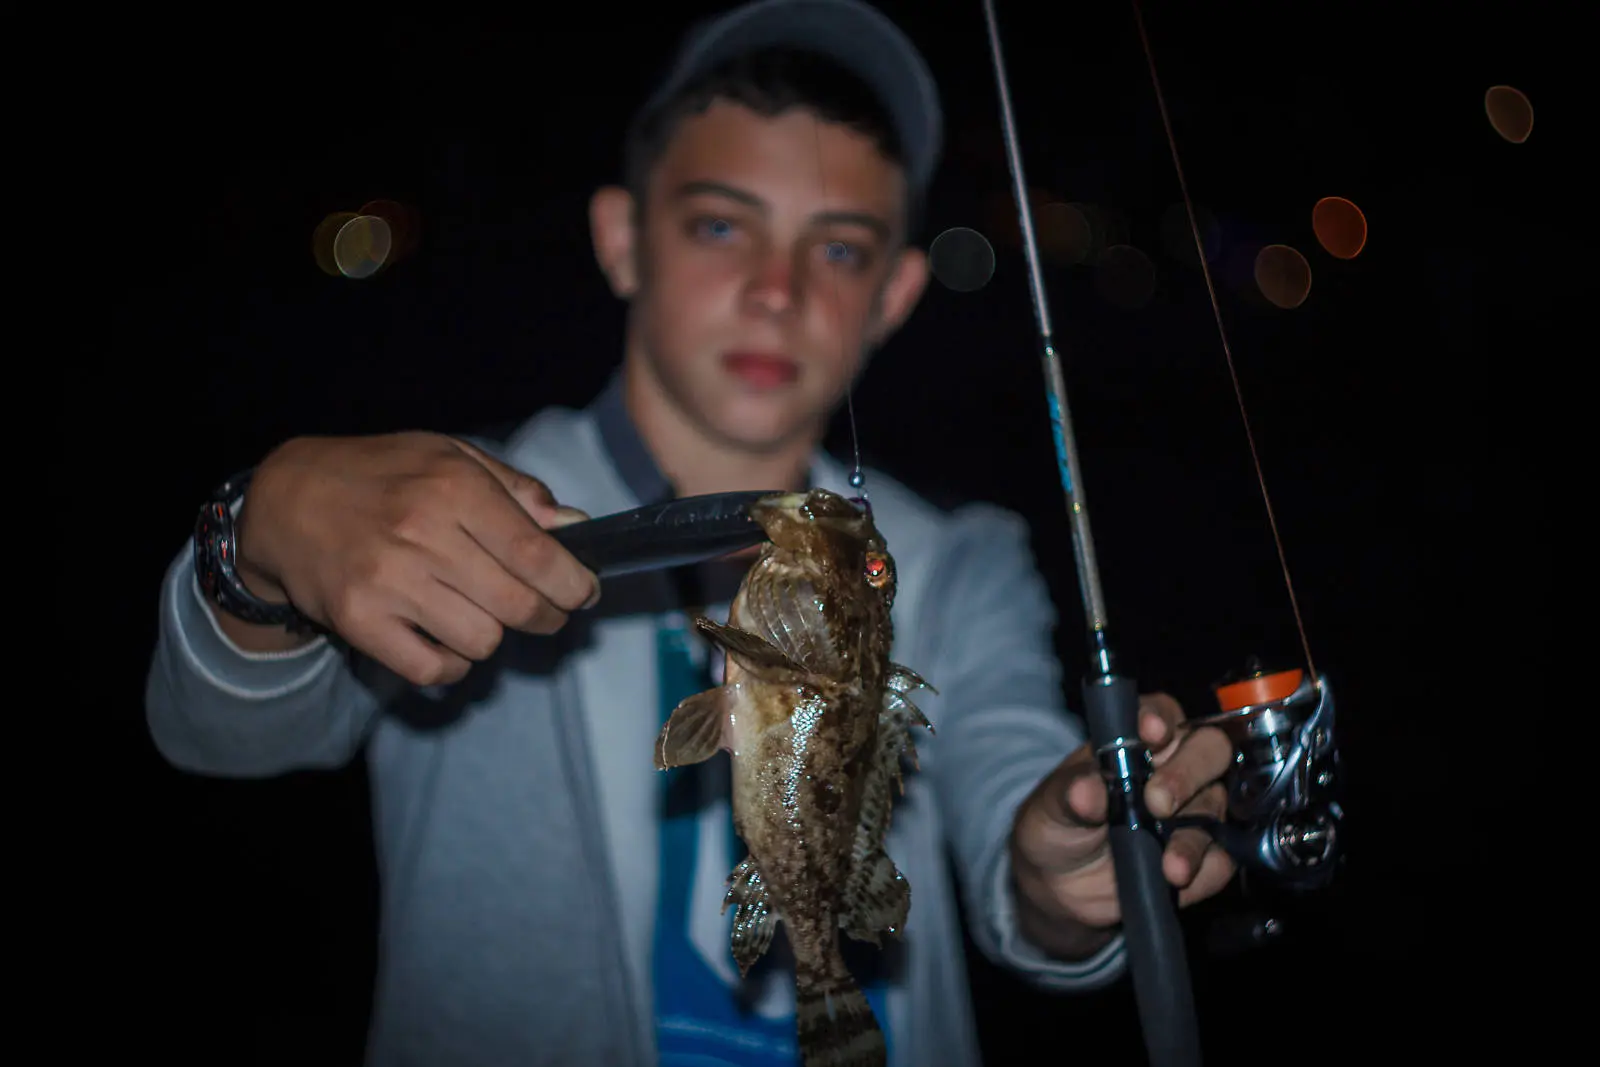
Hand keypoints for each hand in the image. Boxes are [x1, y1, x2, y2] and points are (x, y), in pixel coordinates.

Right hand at [234, 431, 600, 685]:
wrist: (286, 501)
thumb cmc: (381, 474)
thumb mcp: (449, 455)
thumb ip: (516, 491)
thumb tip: (574, 525)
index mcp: (452, 487)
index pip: (537, 554)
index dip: (574, 584)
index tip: (584, 593)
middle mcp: (421, 534)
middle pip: (518, 606)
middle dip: (548, 616)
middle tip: (548, 611)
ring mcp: (387, 582)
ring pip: (482, 641)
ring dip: (494, 635)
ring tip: (483, 613)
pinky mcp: (359, 622)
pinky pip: (434, 669)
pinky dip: (453, 663)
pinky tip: (448, 639)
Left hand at [1009, 693, 1235, 957]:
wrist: (1061, 885)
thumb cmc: (1058, 825)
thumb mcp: (1051, 805)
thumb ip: (1070, 794)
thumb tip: (1087, 791)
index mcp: (1136, 739)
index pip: (1160, 713)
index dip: (1159, 719)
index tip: (1150, 733)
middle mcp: (1175, 766)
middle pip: (1209, 749)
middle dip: (1186, 773)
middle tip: (1158, 803)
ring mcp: (1195, 810)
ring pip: (1216, 805)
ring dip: (1193, 835)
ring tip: (1170, 865)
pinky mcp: (1205, 854)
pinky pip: (1219, 858)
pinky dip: (1201, 868)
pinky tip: (1176, 877)